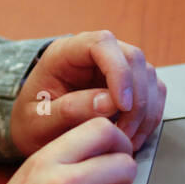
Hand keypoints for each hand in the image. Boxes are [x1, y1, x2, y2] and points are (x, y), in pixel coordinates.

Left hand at [10, 30, 165, 157]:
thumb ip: (69, 110)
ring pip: (148, 76)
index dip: (118, 71)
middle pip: (133, 58)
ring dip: (144, 111)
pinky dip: (149, 118)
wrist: (33, 130)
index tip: (121, 105)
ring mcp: (114, 68)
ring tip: (125, 139)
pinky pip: (153, 94)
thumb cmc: (31, 122)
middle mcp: (93, 54)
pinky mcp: (129, 86)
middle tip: (123, 133)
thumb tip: (109, 103)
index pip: (101, 44)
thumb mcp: (38, 121)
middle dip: (136, 98)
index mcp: (65, 53)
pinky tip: (132, 136)